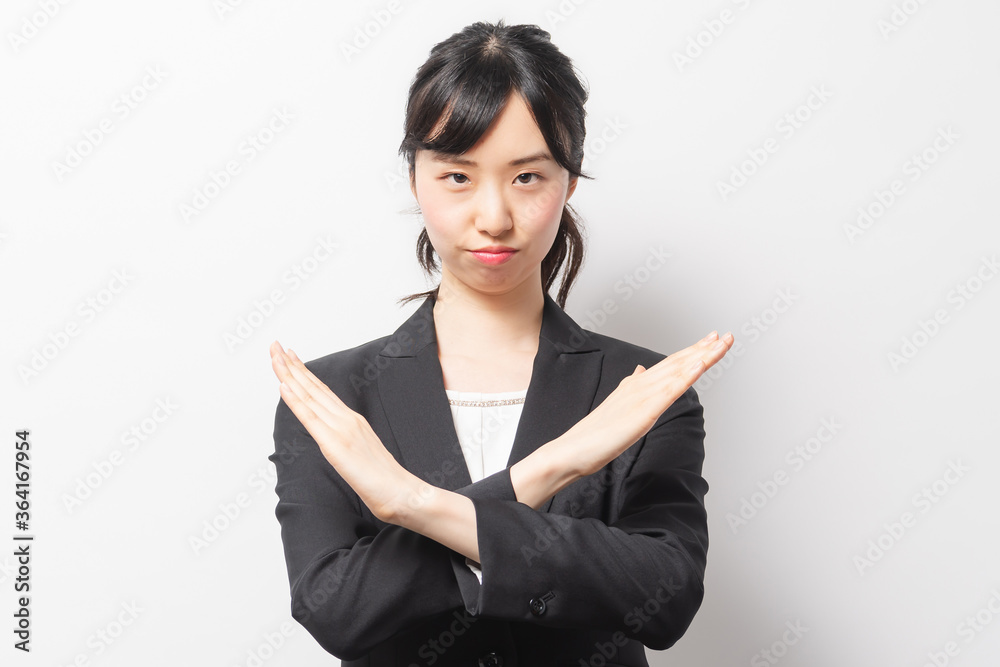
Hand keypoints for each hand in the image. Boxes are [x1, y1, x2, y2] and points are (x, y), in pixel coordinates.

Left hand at [269, 340, 419, 523]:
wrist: (402, 492)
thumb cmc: (386, 481)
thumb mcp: (363, 455)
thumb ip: (350, 444)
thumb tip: (337, 443)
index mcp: (352, 421)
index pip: (323, 392)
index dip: (305, 373)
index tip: (291, 357)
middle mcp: (347, 419)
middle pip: (314, 387)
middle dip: (292, 365)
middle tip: (276, 345)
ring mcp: (341, 429)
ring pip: (309, 396)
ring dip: (289, 374)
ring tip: (275, 356)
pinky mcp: (334, 444)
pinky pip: (310, 418)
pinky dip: (294, 400)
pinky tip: (283, 386)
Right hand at [552, 330, 734, 478]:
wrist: (574, 449)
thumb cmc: (594, 434)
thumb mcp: (618, 406)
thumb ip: (630, 386)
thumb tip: (640, 370)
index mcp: (635, 385)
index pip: (669, 364)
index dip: (691, 351)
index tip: (709, 341)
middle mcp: (640, 384)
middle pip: (677, 362)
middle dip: (703, 348)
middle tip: (724, 336)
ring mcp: (643, 396)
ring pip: (678, 371)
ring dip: (702, 356)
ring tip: (721, 343)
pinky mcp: (645, 410)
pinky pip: (671, 390)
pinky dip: (688, 375)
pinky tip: (701, 364)